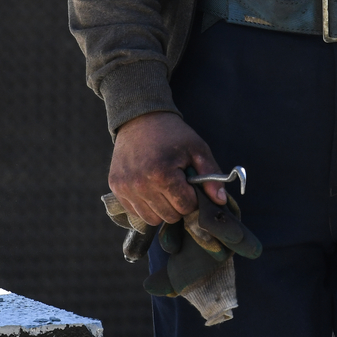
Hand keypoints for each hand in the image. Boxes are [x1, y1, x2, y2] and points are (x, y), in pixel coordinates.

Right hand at [108, 112, 227, 225]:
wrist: (140, 118)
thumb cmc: (172, 134)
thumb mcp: (197, 148)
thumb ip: (211, 176)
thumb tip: (221, 201)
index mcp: (162, 174)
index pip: (186, 207)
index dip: (193, 197)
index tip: (189, 182)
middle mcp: (140, 185)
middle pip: (170, 216)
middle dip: (178, 204)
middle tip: (177, 184)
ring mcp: (125, 188)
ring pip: (152, 219)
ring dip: (162, 208)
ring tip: (163, 186)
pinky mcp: (116, 188)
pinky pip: (136, 212)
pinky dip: (146, 205)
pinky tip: (149, 187)